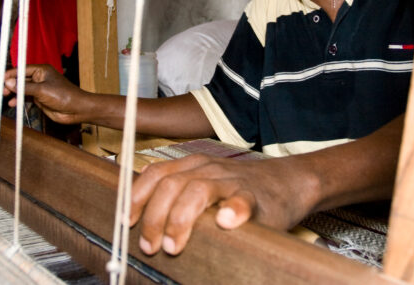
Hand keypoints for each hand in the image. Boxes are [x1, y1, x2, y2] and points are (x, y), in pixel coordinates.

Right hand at [3, 64, 84, 123]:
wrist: (76, 109)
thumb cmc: (64, 96)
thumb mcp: (42, 90)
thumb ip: (24, 87)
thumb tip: (8, 82)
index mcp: (41, 70)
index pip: (22, 69)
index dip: (10, 74)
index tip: (0, 79)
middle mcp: (40, 78)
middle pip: (20, 79)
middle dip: (10, 84)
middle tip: (2, 91)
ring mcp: (40, 89)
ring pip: (22, 89)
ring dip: (14, 93)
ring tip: (7, 97)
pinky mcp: (40, 99)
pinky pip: (26, 98)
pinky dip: (19, 100)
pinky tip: (13, 104)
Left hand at [130, 153, 315, 255]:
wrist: (287, 182)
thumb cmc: (237, 189)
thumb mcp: (204, 181)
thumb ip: (177, 189)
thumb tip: (140, 204)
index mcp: (192, 166)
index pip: (156, 173)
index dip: (137, 197)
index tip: (127, 221)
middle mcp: (208, 170)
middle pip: (171, 185)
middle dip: (155, 217)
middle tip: (151, 246)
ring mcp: (232, 182)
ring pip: (199, 190)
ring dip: (181, 219)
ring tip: (174, 244)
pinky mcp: (256, 197)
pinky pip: (243, 201)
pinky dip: (233, 210)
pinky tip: (225, 222)